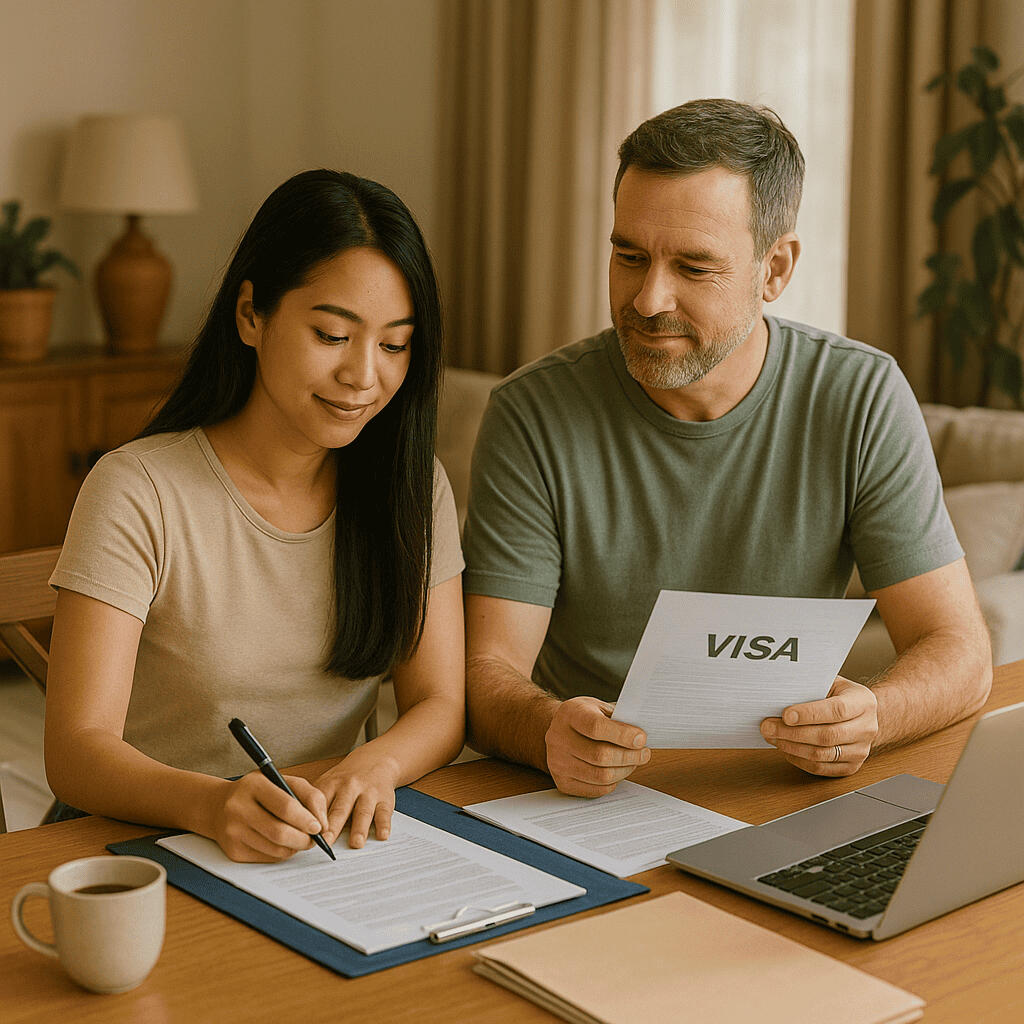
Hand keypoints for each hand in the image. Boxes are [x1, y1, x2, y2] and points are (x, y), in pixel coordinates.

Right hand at [208, 771, 328, 861]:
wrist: (219, 806)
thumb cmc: (259, 792)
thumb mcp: (284, 781)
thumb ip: (309, 795)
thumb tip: (323, 824)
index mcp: (254, 785)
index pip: (286, 807)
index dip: (306, 820)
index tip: (319, 827)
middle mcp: (239, 808)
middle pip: (280, 832)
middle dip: (304, 839)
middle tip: (315, 840)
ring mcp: (233, 831)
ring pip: (276, 849)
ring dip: (295, 848)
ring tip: (301, 840)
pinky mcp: (233, 851)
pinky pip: (267, 858)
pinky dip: (282, 853)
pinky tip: (284, 844)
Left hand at [315, 748, 399, 848]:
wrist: (376, 760)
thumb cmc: (346, 779)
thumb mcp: (328, 783)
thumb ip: (314, 803)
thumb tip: (294, 830)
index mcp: (331, 784)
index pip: (320, 803)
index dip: (313, 818)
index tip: (306, 835)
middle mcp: (350, 787)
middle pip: (340, 808)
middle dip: (333, 826)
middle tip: (326, 842)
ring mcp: (368, 792)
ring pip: (363, 811)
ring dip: (359, 827)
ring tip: (356, 843)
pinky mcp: (384, 799)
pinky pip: (384, 813)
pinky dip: (384, 824)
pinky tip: (382, 835)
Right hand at [544, 696, 649, 796]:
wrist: (560, 729)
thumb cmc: (585, 717)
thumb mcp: (600, 707)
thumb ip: (619, 719)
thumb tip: (641, 738)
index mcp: (569, 714)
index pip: (596, 727)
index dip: (623, 735)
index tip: (641, 739)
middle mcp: (558, 738)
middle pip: (600, 756)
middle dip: (629, 757)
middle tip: (644, 753)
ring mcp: (558, 762)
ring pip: (600, 776)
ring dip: (624, 771)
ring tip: (633, 762)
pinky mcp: (563, 782)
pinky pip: (596, 789)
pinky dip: (613, 782)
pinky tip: (618, 771)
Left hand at [760, 676, 878, 775]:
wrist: (862, 714)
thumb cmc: (840, 695)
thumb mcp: (831, 683)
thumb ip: (811, 687)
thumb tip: (779, 694)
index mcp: (863, 702)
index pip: (837, 710)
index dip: (810, 714)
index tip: (785, 715)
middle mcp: (866, 727)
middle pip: (827, 736)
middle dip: (792, 733)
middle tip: (768, 727)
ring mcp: (861, 750)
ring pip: (822, 754)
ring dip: (792, 747)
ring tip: (773, 737)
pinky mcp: (852, 766)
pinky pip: (821, 768)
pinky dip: (799, 760)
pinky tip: (786, 749)